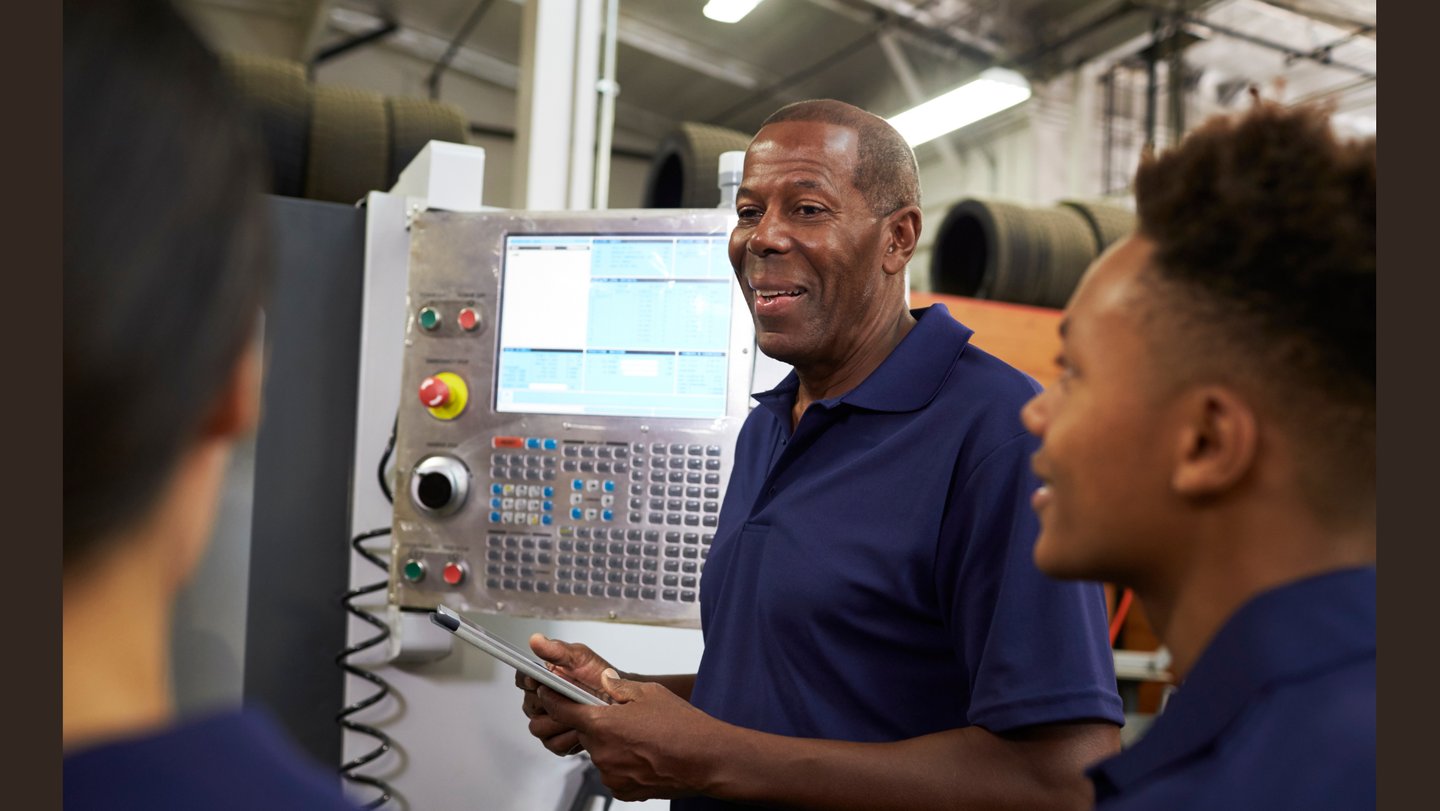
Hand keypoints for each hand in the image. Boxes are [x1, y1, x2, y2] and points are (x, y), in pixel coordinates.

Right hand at [515, 635, 614, 756]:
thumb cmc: (598, 676)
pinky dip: (569, 737)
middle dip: (550, 703)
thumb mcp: (580, 657)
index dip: (529, 680)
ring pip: (539, 727)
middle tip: (570, 697)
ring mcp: (547, 721)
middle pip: (529, 706)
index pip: (522, 678)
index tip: (539, 680)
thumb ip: (557, 650)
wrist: (619, 699)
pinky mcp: (556, 740)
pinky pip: (553, 744)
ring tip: (580, 714)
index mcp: (542, 678)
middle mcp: (540, 700)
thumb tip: (536, 640)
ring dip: (560, 721)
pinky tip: (582, 728)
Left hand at [538, 669, 724, 801]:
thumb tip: (603, 682)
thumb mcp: (649, 693)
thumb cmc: (683, 727)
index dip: (553, 699)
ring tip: (641, 738)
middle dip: (598, 723)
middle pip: (585, 732)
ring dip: (612, 744)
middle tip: (623, 717)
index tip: (549, 693)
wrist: (707, 760)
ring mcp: (611, 775)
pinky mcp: (622, 791)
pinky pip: (612, 771)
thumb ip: (618, 687)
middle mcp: (601, 753)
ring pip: (600, 752)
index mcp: (602, 724)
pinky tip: (644, 754)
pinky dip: (622, 762)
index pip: (562, 710)